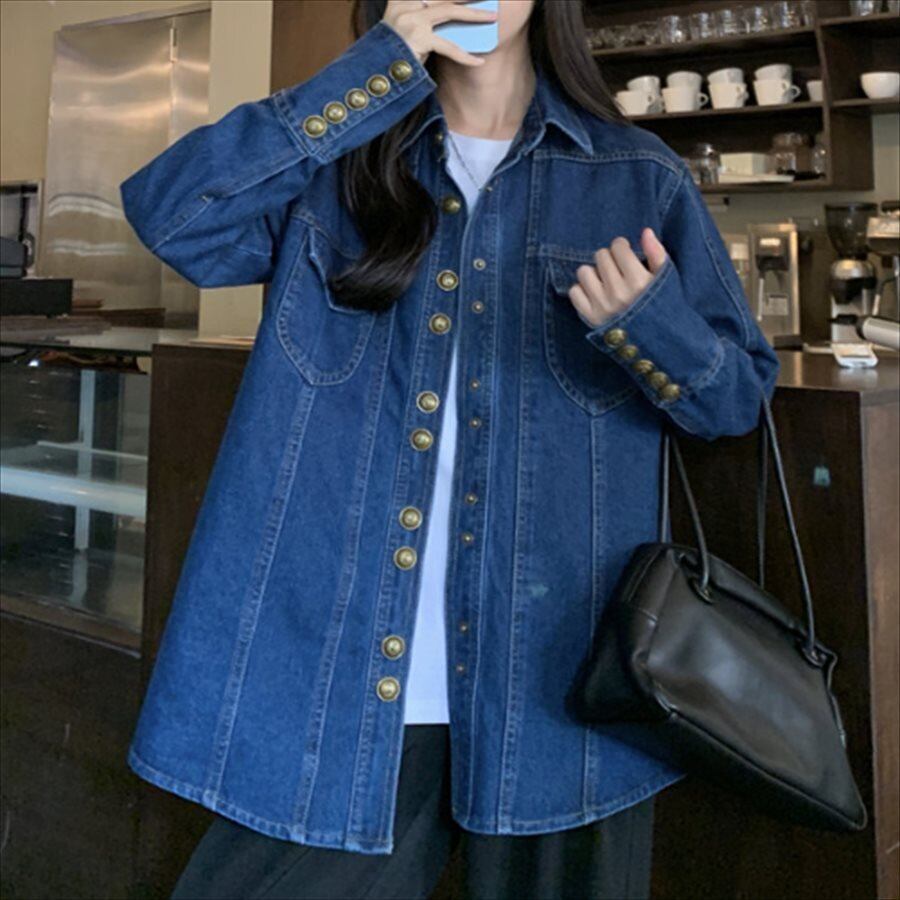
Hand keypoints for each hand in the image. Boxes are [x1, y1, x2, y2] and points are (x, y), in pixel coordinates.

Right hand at [383, 0, 497, 66]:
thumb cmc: (393, 55)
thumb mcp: (405, 27)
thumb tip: (455, 14)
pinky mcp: (417, 39)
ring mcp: (410, 19)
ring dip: (474, 14)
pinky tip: (478, 61)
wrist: (373, 75)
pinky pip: (447, 46)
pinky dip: (464, 55)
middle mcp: (404, 3)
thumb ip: (423, 16)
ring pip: (449, 12)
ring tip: (493, 17)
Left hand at [567, 228, 667, 328]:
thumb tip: (645, 231)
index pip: (618, 247)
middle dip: (608, 259)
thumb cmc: (661, 305)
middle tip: (616, 270)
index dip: (622, 247)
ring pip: (584, 271)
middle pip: (600, 256)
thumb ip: (657, 253)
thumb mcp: (665, 279)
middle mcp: (618, 293)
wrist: (657, 341)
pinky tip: (595, 294)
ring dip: (593, 273)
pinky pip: (574, 292)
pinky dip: (582, 290)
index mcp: (638, 281)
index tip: (625, 254)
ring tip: (605, 281)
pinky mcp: (590, 317)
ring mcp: (602, 306)